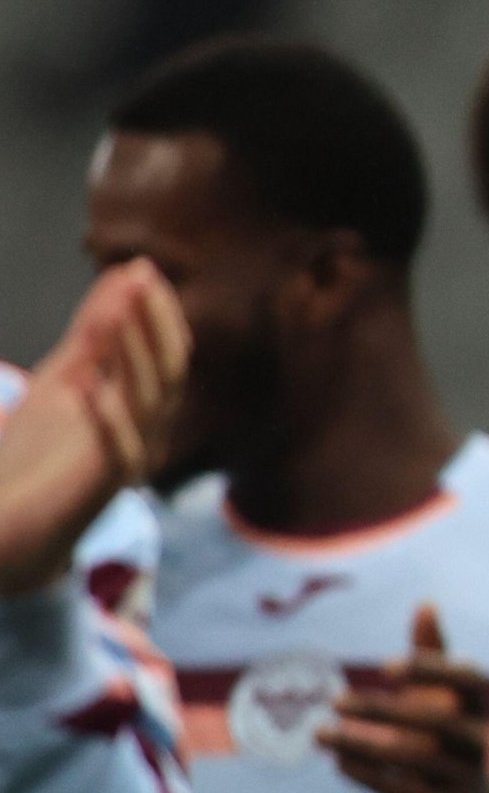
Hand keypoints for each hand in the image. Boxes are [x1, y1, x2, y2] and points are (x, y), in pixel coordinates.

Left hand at [0, 263, 189, 592]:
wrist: (8, 524)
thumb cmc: (38, 453)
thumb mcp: (65, 376)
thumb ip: (96, 332)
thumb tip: (125, 273)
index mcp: (142, 403)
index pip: (166, 350)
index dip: (156, 310)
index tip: (143, 269)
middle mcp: (148, 429)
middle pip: (168, 370)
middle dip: (154, 324)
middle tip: (143, 282)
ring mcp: (132, 459)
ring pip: (151, 403)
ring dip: (135, 356)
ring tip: (118, 317)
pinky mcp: (104, 489)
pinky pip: (119, 452)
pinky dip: (107, 420)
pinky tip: (91, 391)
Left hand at [321, 605, 488, 792]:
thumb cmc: (449, 737)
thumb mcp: (447, 698)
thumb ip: (434, 654)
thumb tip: (425, 602)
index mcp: (480, 706)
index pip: (470, 679)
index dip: (434, 669)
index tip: (386, 666)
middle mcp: (478, 740)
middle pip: (437, 722)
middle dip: (383, 711)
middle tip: (334, 700)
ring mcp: (461, 777)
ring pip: (411, 759)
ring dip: (361, 745)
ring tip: (319, 734)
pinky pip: (401, 792)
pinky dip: (367, 776)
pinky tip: (337, 761)